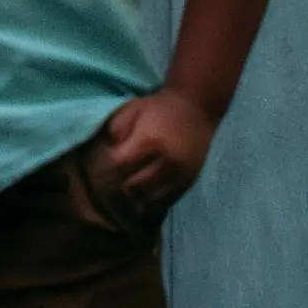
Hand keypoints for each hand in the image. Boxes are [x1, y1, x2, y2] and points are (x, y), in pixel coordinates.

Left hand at [93, 84, 219, 213]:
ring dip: (138, 196)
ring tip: (132, 190)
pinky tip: (148, 195)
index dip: (113, 167)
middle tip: (120, 180)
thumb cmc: (161, 107)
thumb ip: (117, 129)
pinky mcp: (190, 179)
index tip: (111, 164)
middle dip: (123, 183)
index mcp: (148, 141)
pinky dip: (155, 200)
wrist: (197, 107)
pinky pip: (168, 199)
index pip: (121, 166)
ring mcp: (179, 172)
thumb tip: (110, 151)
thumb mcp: (134, 108)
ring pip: (150, 196)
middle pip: (134, 185)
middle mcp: (165, 160)